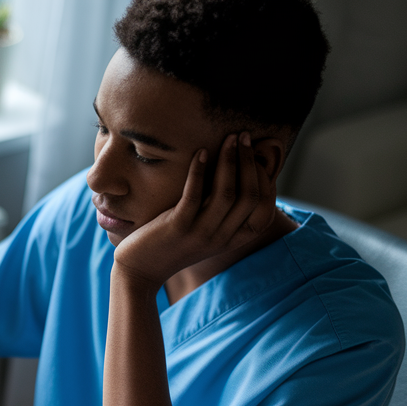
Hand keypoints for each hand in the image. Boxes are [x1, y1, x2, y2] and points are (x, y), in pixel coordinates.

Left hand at [112, 132, 278, 290]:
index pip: (265, 209)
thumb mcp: (205, 230)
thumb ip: (222, 211)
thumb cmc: (173, 243)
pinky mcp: (177, 228)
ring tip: (230, 138)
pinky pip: (194, 194)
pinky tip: (200, 152)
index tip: (258, 154)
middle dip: (249, 161)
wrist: (140, 269)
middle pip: (249, 196)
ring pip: (226, 193)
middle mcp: (221, 238)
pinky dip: (199, 171)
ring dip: (230, 161)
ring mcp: (200, 234)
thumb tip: (236, 173)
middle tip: (244, 136)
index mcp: (233, 240)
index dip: (266, 179)